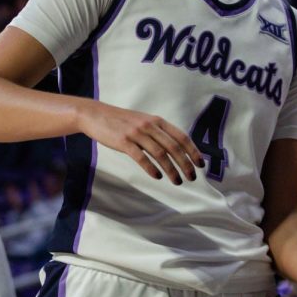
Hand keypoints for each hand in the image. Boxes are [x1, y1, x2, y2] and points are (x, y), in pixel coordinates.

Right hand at [78, 102, 203, 183]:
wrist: (96, 115)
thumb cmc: (121, 121)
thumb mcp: (143, 121)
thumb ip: (158, 132)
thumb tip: (175, 148)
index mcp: (157, 121)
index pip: (181, 136)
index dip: (193, 150)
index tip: (200, 163)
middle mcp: (149, 126)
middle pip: (173, 147)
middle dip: (185, 164)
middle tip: (192, 177)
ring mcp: (136, 133)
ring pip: (160, 153)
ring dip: (171, 169)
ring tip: (177, 181)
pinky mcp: (123, 141)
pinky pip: (140, 157)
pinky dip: (151, 168)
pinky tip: (157, 176)